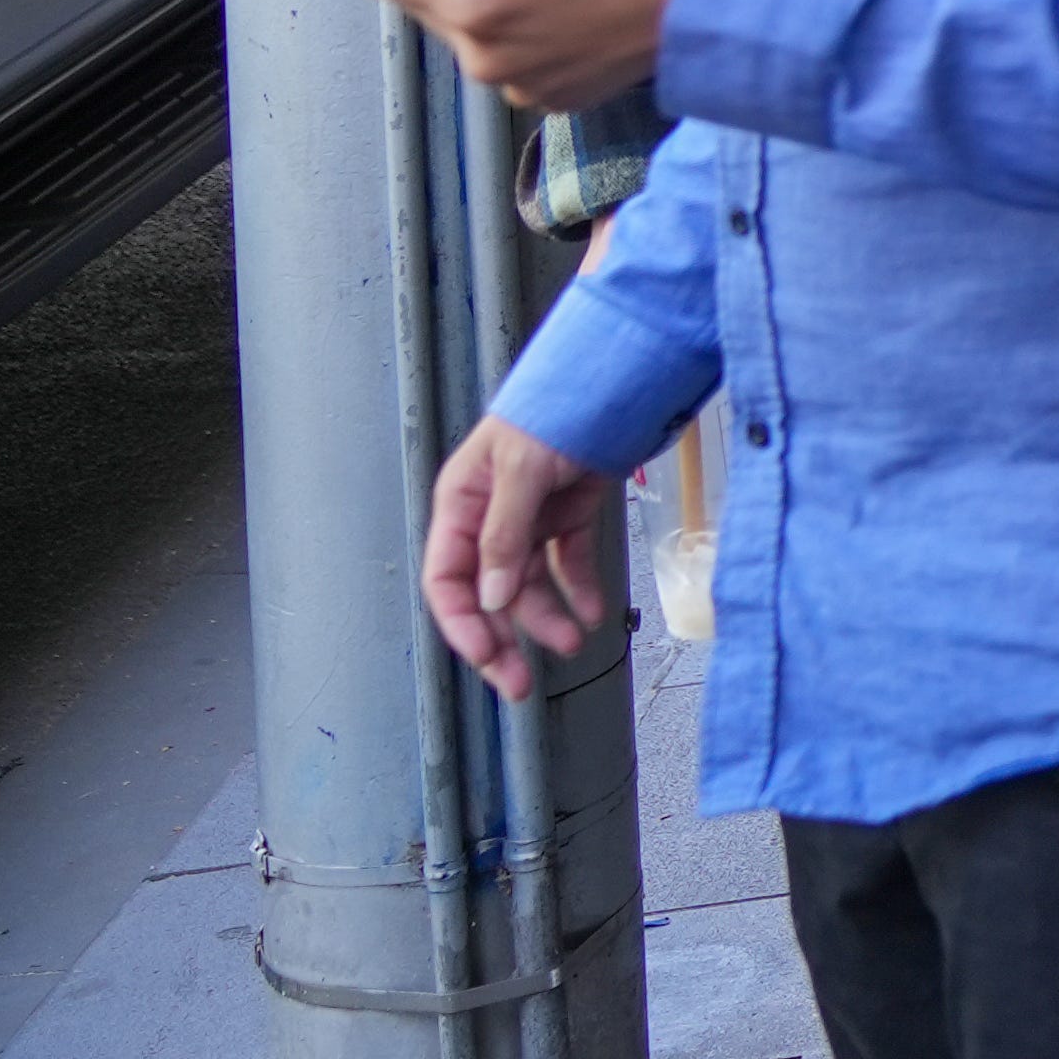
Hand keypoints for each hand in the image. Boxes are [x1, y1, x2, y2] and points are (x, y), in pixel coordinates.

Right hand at [421, 416, 620, 697]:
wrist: (612, 374)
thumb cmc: (553, 411)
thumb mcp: (521, 469)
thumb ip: (504, 534)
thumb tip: (494, 599)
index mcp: (460, 504)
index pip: (445, 578)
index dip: (462, 622)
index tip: (487, 656)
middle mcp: (489, 516)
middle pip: (486, 592)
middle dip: (502, 638)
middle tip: (520, 685)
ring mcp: (530, 517)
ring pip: (529, 584)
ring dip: (547, 617)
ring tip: (577, 641)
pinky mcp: (569, 512)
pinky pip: (568, 561)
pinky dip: (580, 588)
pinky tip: (595, 612)